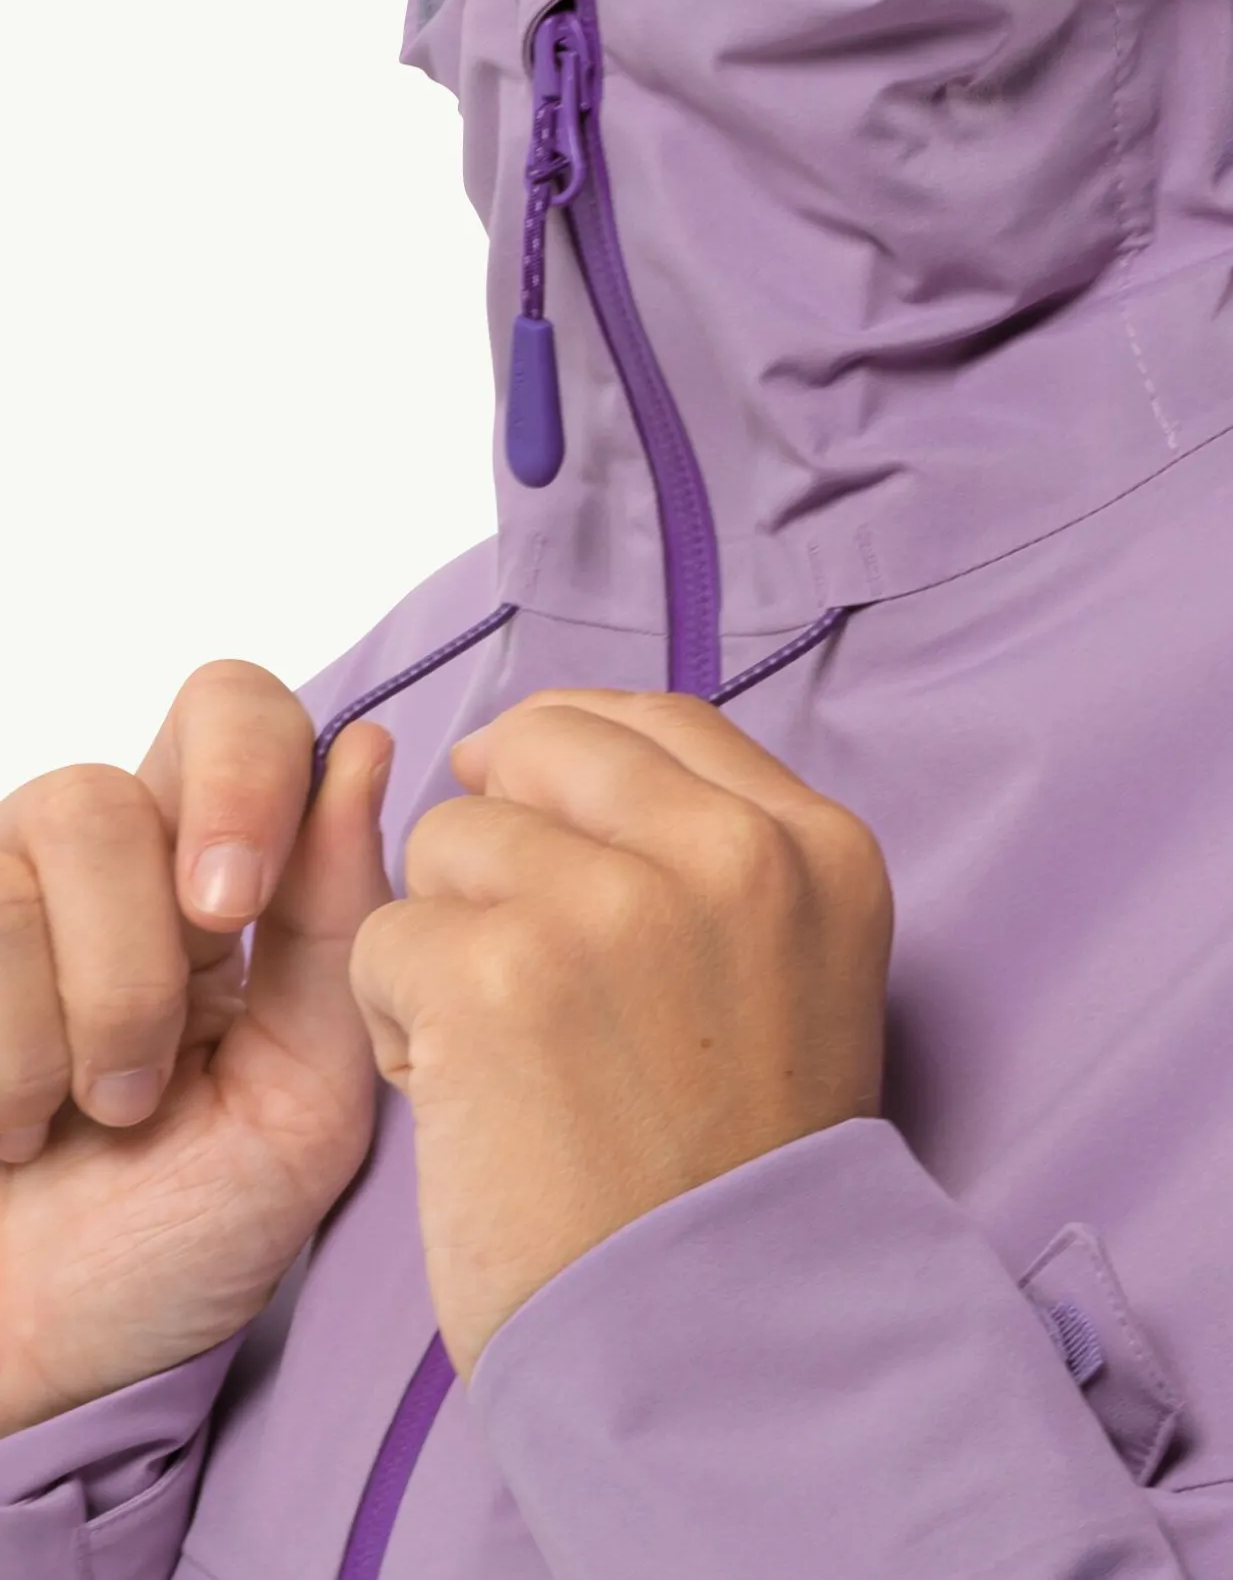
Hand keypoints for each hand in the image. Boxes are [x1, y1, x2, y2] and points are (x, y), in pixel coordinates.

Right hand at [0, 665, 394, 1436]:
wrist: (32, 1353)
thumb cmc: (175, 1235)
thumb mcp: (304, 1098)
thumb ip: (339, 928)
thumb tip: (363, 746)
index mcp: (225, 869)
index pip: (246, 713)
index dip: (253, 770)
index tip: (243, 903)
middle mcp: (113, 852)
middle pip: (146, 755)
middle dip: (175, 879)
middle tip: (182, 1003)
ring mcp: (6, 887)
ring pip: (64, 835)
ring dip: (97, 1011)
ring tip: (100, 1112)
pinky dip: (11, 1057)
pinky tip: (17, 1124)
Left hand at [347, 689, 894, 1383]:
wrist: (712, 1339)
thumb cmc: (734, 1169)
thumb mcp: (795, 969)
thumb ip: (714, 851)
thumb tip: (554, 745)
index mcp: (814, 846)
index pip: (656, 718)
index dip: (571, 754)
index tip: (539, 813)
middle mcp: (727, 852)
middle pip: (538, 749)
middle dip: (500, 838)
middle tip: (514, 951)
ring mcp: (611, 903)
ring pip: (448, 840)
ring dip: (446, 939)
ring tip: (508, 1051)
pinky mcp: (495, 972)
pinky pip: (383, 936)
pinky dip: (399, 1021)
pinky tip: (465, 1097)